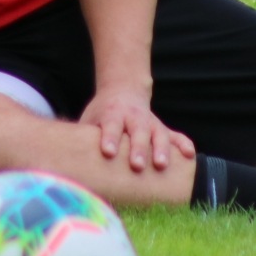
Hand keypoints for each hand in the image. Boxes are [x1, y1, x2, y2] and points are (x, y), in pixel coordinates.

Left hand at [78, 87, 194, 173]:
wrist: (123, 90)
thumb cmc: (101, 113)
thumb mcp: (89, 118)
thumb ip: (82, 137)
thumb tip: (65, 162)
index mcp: (112, 115)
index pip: (111, 127)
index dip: (110, 138)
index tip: (108, 152)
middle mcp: (133, 118)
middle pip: (137, 133)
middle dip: (138, 149)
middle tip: (136, 165)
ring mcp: (150, 122)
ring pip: (159, 135)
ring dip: (162, 150)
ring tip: (162, 165)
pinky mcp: (162, 127)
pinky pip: (176, 135)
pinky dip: (183, 144)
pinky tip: (190, 155)